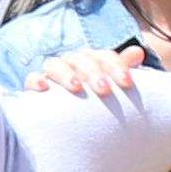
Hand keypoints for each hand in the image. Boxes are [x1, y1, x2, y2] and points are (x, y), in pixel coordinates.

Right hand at [14, 47, 146, 102]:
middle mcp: (72, 63)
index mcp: (93, 61)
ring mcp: (53, 74)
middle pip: (82, 59)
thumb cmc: (98, 102)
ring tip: (77, 86)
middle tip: (105, 90)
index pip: (104, 56)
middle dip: (94, 72)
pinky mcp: (36, 87)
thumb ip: (123, 70)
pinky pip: (32, 79)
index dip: (117, 66)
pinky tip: (43, 88)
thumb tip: (138, 52)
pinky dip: (36, 80)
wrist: (72, 119)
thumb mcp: (112, 87)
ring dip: (66, 73)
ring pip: (56, 64)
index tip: (128, 83)